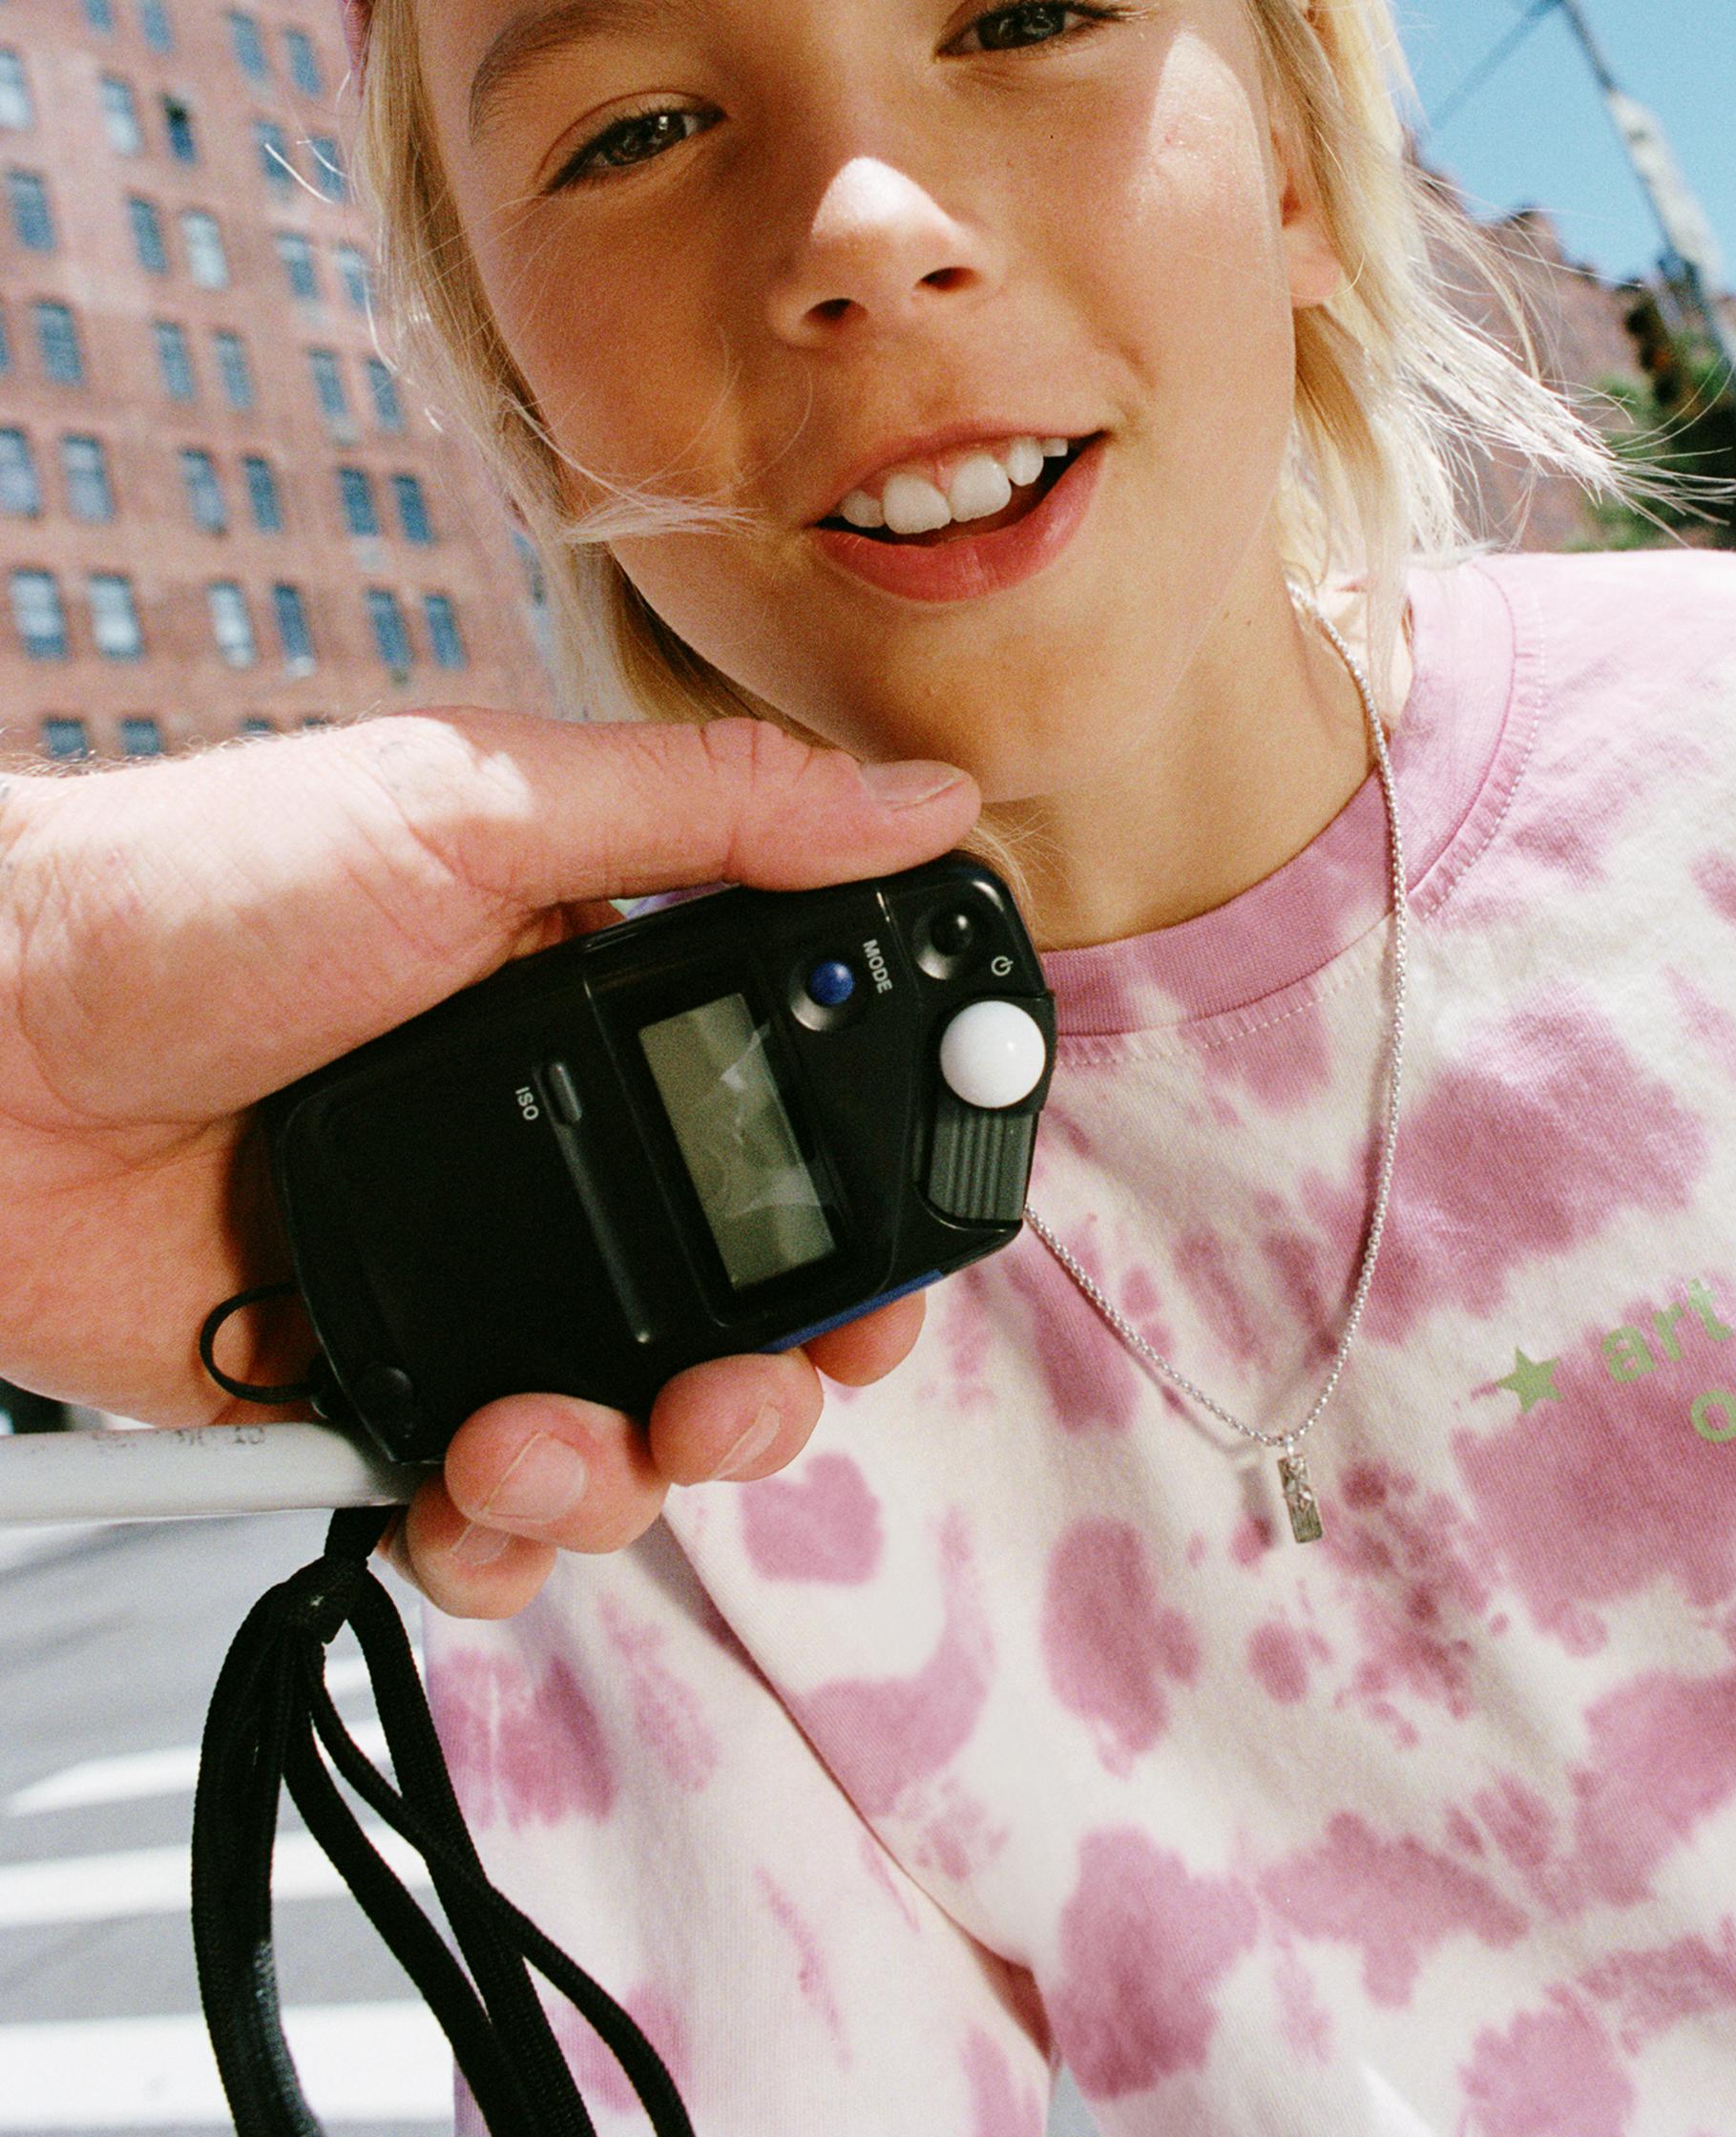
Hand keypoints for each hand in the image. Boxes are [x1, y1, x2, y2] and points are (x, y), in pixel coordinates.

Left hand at [0, 712, 976, 1614]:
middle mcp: (565, 1158)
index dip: (874, 1214)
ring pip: (632, 1438)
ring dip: (630, 1476)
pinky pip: (480, 1515)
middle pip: (748, 1317)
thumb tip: (927, 805)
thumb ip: (711, 812)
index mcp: (612, 1011)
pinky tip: (466, 1493)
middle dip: (778, 1384)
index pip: (803, 1128)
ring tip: (546, 1441)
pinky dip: (496, 1541)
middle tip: (749, 1392)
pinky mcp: (366, 1396)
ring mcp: (471, 1286)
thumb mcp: (474, 807)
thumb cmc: (197, 886)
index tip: (899, 1267)